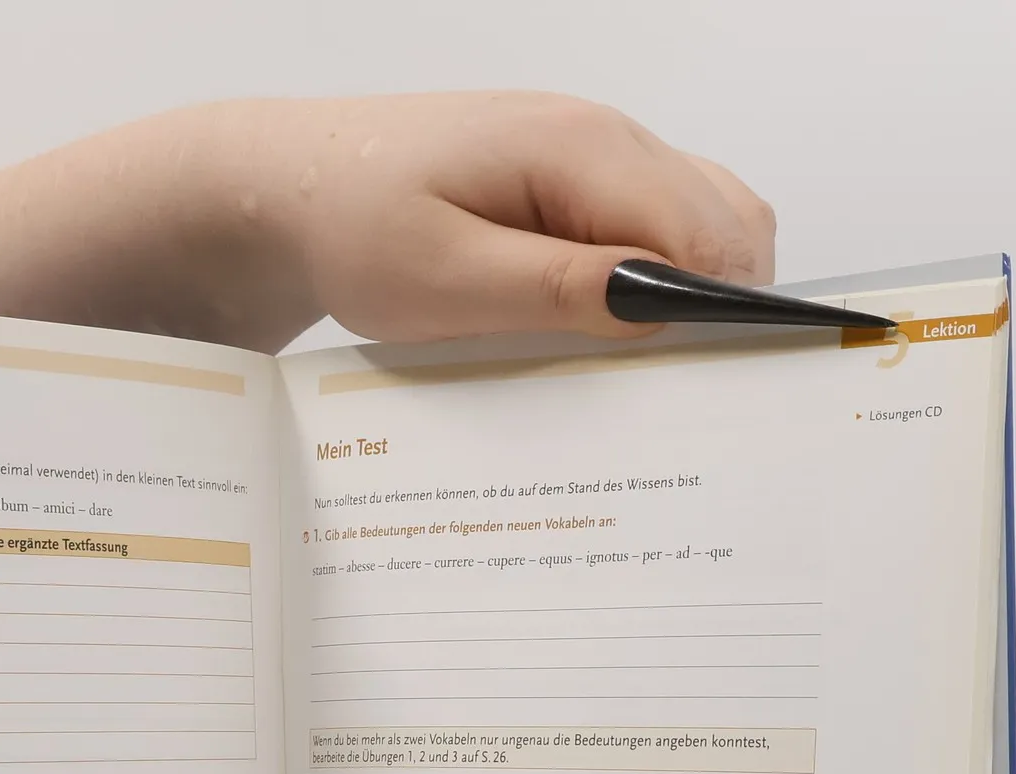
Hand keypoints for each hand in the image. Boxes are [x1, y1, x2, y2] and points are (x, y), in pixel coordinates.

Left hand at [256, 93, 775, 341]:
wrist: (290, 189)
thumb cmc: (352, 227)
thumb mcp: (446, 278)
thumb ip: (557, 289)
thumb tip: (660, 305)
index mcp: (581, 149)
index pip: (706, 232)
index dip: (719, 312)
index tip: (698, 385)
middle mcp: (605, 139)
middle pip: (725, 225)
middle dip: (718, 307)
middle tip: (667, 393)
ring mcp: (594, 158)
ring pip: (699, 226)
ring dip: (689, 296)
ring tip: (639, 369)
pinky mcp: (573, 186)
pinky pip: (650, 230)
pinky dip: (655, 282)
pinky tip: (609, 334)